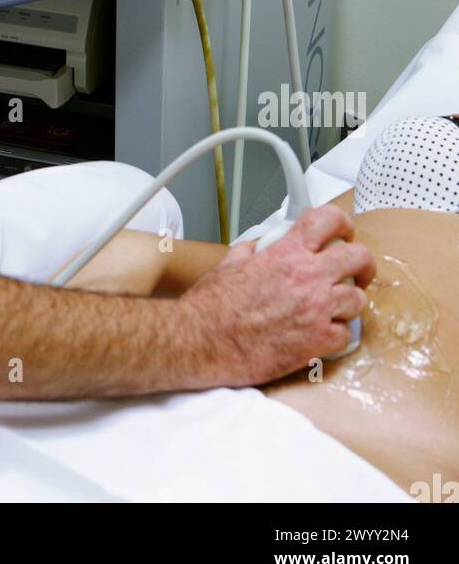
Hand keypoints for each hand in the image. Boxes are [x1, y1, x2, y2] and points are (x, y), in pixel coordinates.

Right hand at [172, 205, 374, 388]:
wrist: (202, 342)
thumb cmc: (211, 307)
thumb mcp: (230, 263)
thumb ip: (254, 250)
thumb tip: (262, 246)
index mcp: (285, 254)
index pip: (328, 220)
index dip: (343, 222)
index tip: (344, 232)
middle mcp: (306, 278)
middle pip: (359, 258)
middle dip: (362, 263)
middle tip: (357, 272)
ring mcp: (315, 311)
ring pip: (358, 300)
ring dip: (349, 303)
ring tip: (336, 308)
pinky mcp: (316, 343)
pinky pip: (346, 335)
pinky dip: (338, 334)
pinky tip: (324, 334)